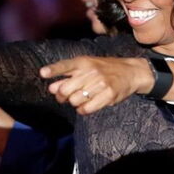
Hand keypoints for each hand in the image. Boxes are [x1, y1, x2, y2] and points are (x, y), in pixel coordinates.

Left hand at [39, 56, 153, 114]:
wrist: (131, 72)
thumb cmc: (105, 70)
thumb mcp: (86, 67)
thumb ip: (68, 76)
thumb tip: (52, 87)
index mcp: (83, 62)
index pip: (65, 65)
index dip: (53, 69)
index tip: (42, 73)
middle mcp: (91, 71)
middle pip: (65, 90)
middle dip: (62, 96)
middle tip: (66, 97)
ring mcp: (100, 83)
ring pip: (75, 101)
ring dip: (74, 103)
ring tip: (81, 99)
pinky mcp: (108, 94)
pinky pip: (86, 108)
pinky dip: (83, 110)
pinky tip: (86, 106)